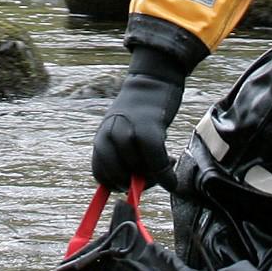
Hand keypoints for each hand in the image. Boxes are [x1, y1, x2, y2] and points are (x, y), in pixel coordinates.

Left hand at [91, 50, 188, 191]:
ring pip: (138, 171)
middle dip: (135, 185)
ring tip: (166, 164)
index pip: (100, 175)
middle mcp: (110, 136)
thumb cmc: (140, 114)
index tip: (131, 186)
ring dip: (154, 178)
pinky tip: (171, 178)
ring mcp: (128, 133)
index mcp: (101, 139)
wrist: (152, 82)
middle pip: (119, 176)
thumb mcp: (121, 133)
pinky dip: (165, 176)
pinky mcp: (149, 130)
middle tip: (152, 178)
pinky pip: (156, 163)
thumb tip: (132, 188)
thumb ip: (121, 157)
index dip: (116, 186)